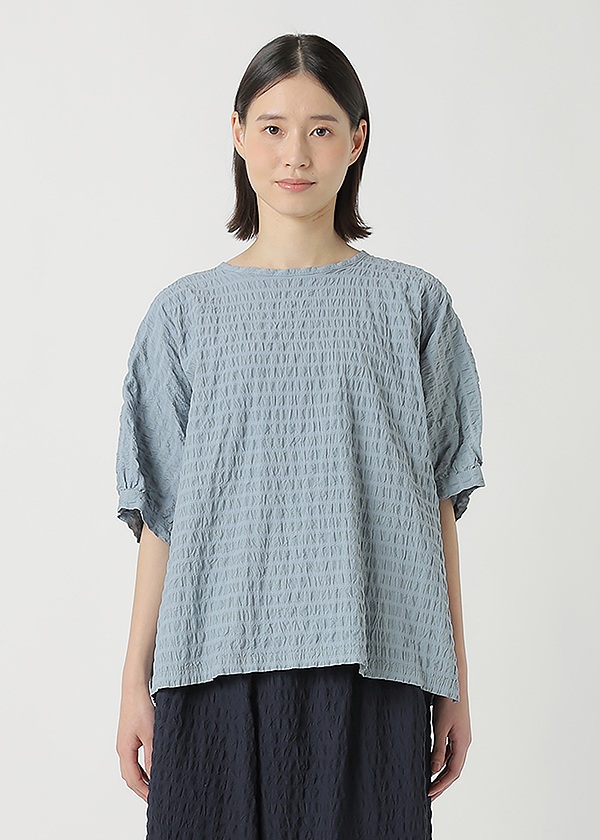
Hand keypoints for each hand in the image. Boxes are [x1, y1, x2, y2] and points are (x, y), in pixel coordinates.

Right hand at [116, 686, 155, 801]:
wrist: (135, 687)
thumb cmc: (141, 707)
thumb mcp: (152, 734)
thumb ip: (154, 756)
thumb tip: (157, 775)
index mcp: (124, 750)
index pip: (133, 779)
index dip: (144, 792)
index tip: (156, 801)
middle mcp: (122, 748)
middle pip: (130, 776)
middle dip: (142, 789)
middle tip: (156, 798)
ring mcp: (125, 742)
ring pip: (132, 767)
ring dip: (142, 778)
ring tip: (155, 786)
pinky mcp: (130, 735)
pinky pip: (134, 758)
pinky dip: (142, 767)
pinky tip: (153, 767)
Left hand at [428, 692, 471, 800]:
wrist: (453, 681)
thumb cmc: (448, 701)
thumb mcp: (440, 726)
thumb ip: (438, 749)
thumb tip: (434, 770)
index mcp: (463, 744)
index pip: (453, 772)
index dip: (441, 785)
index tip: (429, 794)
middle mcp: (464, 742)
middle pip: (454, 769)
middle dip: (442, 783)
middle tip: (429, 795)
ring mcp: (461, 736)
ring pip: (452, 761)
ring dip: (441, 773)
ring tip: (429, 783)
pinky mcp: (456, 730)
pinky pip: (450, 751)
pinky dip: (442, 760)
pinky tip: (432, 762)